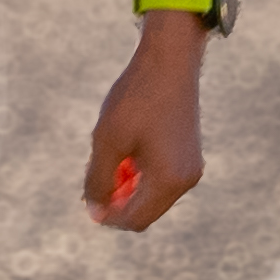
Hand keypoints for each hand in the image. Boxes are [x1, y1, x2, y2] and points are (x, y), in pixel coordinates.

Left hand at [81, 13, 207, 230]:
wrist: (169, 59)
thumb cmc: (137, 97)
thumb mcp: (107, 140)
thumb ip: (98, 181)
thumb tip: (95, 214)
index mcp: (169, 180)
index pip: (135, 220)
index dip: (108, 216)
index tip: (88, 197)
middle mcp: (187, 180)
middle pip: (145, 212)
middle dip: (118, 201)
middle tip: (97, 174)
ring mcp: (191, 167)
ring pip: (152, 196)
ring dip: (128, 187)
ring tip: (111, 158)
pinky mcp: (189, 155)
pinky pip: (161, 179)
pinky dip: (140, 174)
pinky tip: (125, 151)